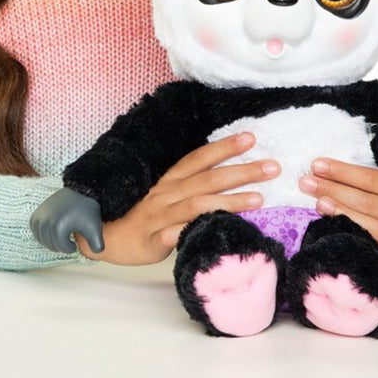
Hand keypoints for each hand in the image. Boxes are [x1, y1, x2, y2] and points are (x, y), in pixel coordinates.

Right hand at [31, 188, 103, 254]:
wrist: (80, 190)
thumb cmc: (87, 210)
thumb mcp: (95, 229)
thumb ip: (98, 245)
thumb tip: (97, 253)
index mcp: (58, 227)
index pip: (62, 248)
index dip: (71, 248)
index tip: (76, 243)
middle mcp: (46, 222)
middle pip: (51, 245)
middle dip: (61, 246)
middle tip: (69, 240)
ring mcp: (40, 216)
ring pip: (42, 239)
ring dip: (51, 241)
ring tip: (62, 236)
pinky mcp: (37, 213)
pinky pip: (35, 230)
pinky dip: (41, 234)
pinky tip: (51, 232)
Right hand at [78, 133, 278, 265]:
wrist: (104, 239)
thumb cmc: (142, 218)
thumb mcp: (167, 198)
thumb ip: (193, 190)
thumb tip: (229, 181)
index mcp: (170, 180)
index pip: (199, 158)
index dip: (224, 147)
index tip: (251, 138)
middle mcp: (166, 193)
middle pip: (207, 178)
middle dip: (242, 171)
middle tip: (272, 167)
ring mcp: (160, 215)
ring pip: (199, 203)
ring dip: (231, 200)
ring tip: (260, 199)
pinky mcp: (154, 239)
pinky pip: (179, 233)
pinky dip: (200, 229)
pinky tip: (223, 229)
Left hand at [300, 160, 377, 282]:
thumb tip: (334, 168)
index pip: (371, 179)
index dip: (343, 171)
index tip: (317, 164)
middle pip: (366, 202)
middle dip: (333, 190)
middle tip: (305, 182)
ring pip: (371, 228)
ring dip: (343, 215)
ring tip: (318, 204)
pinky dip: (359, 254)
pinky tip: (337, 245)